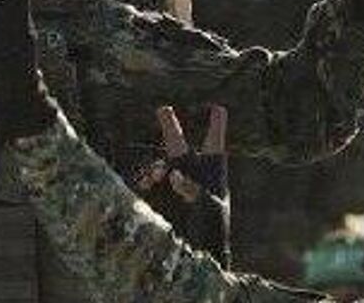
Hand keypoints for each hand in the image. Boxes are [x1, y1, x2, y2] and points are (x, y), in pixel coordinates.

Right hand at [132, 105, 229, 259]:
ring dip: (154, 167)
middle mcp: (194, 174)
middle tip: (163, 109)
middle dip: (171, 129)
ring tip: (154, 177)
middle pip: (180, 146)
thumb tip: (174, 174)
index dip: (215, 125)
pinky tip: (145, 186)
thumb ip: (193, 188)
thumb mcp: (208, 208)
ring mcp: (176, 185)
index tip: (218, 108)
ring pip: (162, 165)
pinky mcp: (162, 197)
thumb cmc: (212, 231)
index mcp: (214, 174)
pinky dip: (146, 180)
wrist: (198, 255)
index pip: (214, 143)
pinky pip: (149, 181)